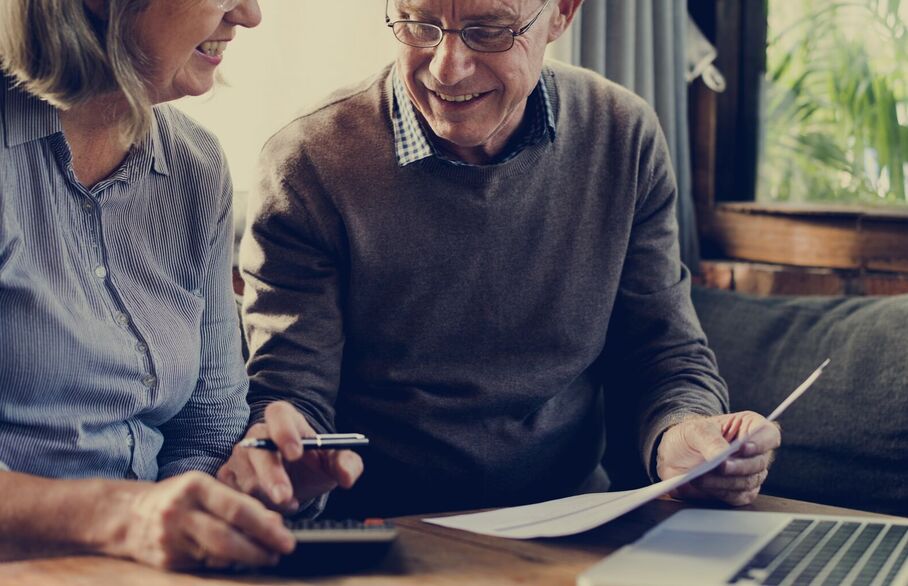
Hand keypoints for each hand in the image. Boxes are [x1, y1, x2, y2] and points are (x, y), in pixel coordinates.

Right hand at [114, 471, 294, 569]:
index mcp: (195, 487)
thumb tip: (276, 522)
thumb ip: (239, 502)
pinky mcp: (166, 561)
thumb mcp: (206, 489)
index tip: (286, 538)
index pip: (237, 509)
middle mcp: (180, 512)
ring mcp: (170, 538)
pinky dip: (226, 564)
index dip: (265, 527)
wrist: (128, 515)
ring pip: (217, 555)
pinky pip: (204, 565)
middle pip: (227, 537)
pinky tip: (238, 561)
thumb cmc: (178, 497)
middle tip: (280, 552)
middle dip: (259, 549)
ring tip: (265, 557)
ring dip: (246, 559)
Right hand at [217, 401, 362, 512]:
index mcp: (285, 419)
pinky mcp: (227, 477)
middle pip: (256, 449)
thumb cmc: (314, 464)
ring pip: (245, 478)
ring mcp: (238, 456)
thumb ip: (347, 464)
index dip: (285, 431)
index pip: (279, 414)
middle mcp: (257, 434)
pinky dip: (253, 507)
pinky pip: (234, 494)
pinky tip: (271, 511)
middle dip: (271, 475)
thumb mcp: (335, 462)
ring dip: (266, 497)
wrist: (297, 480)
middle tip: (285, 496)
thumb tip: (346, 476)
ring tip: (289, 503)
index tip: (297, 452)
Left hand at [656, 411, 780, 505]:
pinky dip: (722, 492)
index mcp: (749, 427)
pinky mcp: (740, 491)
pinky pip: (739, 497)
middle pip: (760, 462)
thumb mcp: (694, 431)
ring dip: (725, 482)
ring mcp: (749, 473)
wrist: (672, 457)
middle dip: (738, 466)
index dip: (761, 442)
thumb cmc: (689, 437)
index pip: (768, 435)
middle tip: (719, 466)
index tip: (743, 447)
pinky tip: (705, 486)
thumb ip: (710, 440)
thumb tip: (723, 454)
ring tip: (701, 477)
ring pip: (749, 482)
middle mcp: (754, 451)